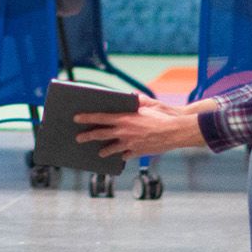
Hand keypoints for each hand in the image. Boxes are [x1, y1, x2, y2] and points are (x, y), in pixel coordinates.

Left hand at [76, 101, 203, 159]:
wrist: (176, 131)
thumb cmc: (162, 115)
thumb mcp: (148, 103)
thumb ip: (137, 101)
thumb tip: (131, 97)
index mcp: (124, 118)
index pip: (100, 117)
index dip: (87, 118)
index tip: (76, 118)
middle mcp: (124, 132)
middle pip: (101, 134)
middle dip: (87, 136)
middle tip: (78, 138)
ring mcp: (130, 144)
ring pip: (111, 148)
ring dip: (104, 150)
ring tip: (99, 152)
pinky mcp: (138, 152)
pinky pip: (126, 155)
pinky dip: (123, 154)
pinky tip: (120, 155)